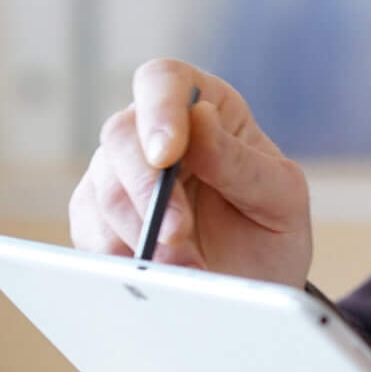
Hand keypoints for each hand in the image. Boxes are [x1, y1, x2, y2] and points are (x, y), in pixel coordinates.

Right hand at [68, 59, 311, 287]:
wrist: (254, 291)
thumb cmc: (272, 233)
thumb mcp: (280, 197)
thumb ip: (240, 161)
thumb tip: (199, 117)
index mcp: (208, 108)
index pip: (165, 80)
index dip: (158, 109)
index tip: (167, 153)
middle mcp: (155, 133)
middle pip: (121, 134)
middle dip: (147, 189)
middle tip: (178, 234)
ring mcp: (121, 174)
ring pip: (103, 188)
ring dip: (142, 232)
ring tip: (185, 266)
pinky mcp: (99, 219)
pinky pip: (90, 230)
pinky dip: (122, 256)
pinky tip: (155, 274)